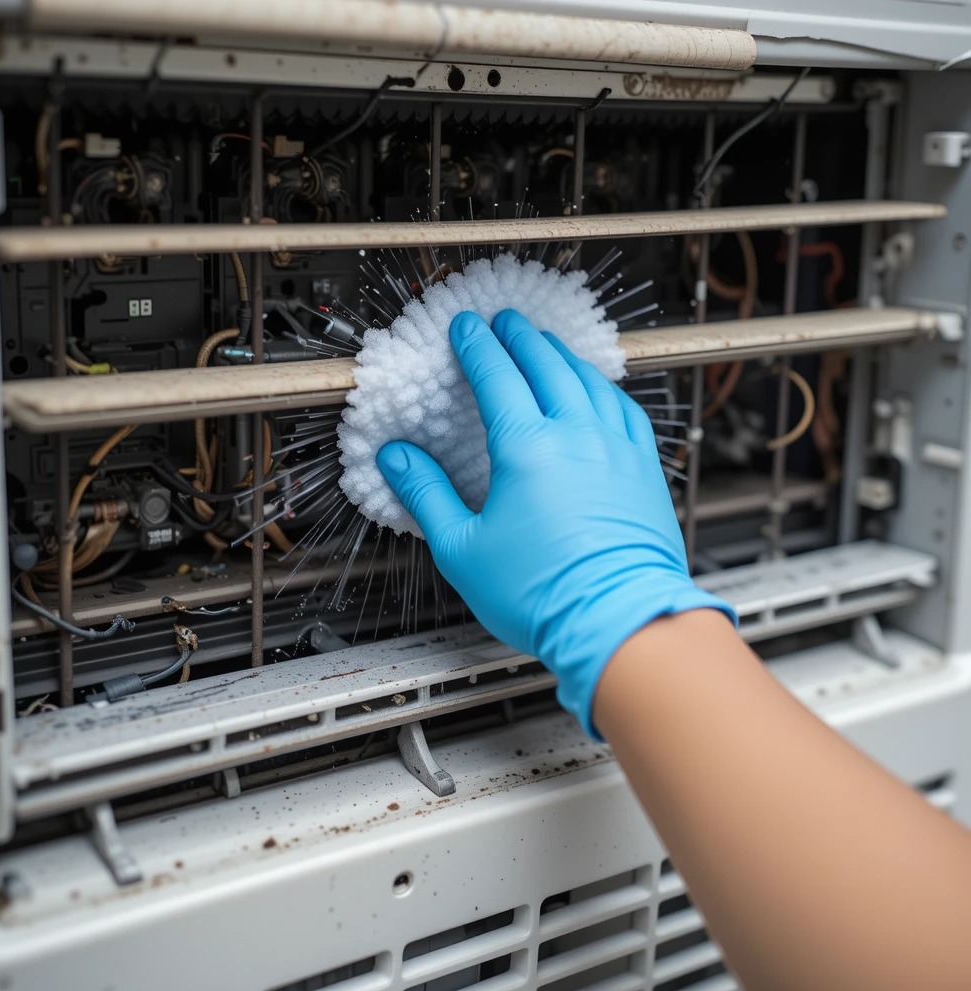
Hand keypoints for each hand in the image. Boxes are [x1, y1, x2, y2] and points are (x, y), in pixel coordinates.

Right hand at [376, 309, 734, 736]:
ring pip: (588, 380)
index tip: (465, 327)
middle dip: (521, 337)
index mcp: (526, 447)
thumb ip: (427, 495)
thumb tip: (396, 457)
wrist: (619, 622)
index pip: (497, 376)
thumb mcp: (463, 549)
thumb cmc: (542, 594)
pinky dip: (605, 387)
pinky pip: (625, 409)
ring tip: (547, 345)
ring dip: (563, 355)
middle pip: (546, 365)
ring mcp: (616, 448)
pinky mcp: (643, 469)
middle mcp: (576, 435)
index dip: (477, 346)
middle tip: (506, 321)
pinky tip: (599, 389)